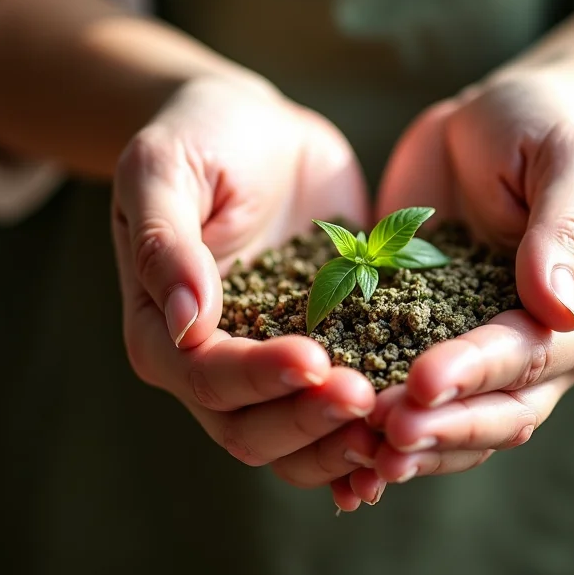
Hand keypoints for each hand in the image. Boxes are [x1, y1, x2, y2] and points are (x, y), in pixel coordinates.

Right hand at [111, 75, 383, 503]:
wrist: (256, 130)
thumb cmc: (200, 140)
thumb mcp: (165, 172)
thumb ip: (165, 246)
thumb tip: (186, 325)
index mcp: (164, 331)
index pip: (206, 377)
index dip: (257, 378)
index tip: (313, 359)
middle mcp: (213, 363)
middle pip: (251, 429)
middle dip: (309, 420)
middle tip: (368, 397)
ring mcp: (269, 362)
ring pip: (297, 441)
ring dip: (343, 444)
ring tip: (398, 425)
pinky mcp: (323, 347)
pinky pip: (338, 410)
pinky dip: (368, 434)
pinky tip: (409, 433)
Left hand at [360, 73, 573, 484]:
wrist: (486, 125)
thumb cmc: (538, 131)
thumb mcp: (565, 161)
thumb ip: (562, 229)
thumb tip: (558, 308)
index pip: (529, 356)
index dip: (477, 373)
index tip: (423, 380)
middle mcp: (528, 346)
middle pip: (495, 412)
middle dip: (441, 428)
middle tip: (384, 435)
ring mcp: (474, 348)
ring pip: (452, 421)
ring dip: (410, 443)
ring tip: (356, 452)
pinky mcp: (421, 335)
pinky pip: (407, 393)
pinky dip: (378, 424)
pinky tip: (337, 444)